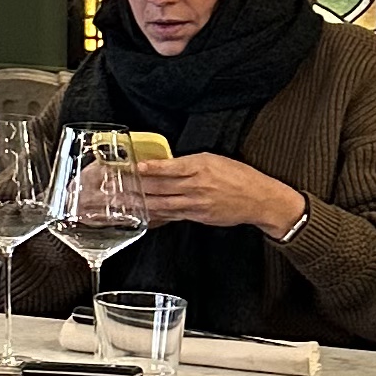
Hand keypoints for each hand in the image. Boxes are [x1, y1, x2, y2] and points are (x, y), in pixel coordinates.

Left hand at [125, 152, 308, 238]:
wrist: (259, 199)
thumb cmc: (238, 176)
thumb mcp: (213, 159)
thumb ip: (189, 163)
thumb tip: (165, 165)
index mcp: (200, 166)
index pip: (169, 167)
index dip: (150, 168)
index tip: (133, 167)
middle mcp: (196, 185)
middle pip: (160, 186)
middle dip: (136, 186)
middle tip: (116, 185)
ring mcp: (196, 203)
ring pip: (162, 203)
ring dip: (140, 203)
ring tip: (121, 201)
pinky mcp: (198, 216)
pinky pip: (172, 216)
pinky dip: (156, 215)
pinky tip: (142, 215)